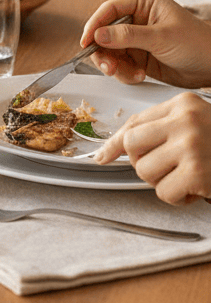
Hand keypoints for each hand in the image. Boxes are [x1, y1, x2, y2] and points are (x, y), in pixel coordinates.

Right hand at [79, 0, 210, 89]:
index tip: (87, 42)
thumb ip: (128, 36)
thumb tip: (98, 35)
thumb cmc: (198, 44)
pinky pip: (119, 64)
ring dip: (114, 66)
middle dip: (104, 52)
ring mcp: (136, 39)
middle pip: (104, 32)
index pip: (109, 10)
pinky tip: (139, 76)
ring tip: (129, 74)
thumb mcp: (162, 37)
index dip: (95, 25)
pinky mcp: (137, 57)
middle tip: (109, 66)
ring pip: (108, 51)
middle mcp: (137, 19)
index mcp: (144, 3)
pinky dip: (124, 73)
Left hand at [93, 92, 210, 203]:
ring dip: (163, 182)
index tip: (104, 156)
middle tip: (169, 167)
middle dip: (144, 163)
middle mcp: (186, 120)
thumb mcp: (193, 125)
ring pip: (144, 171)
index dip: (117, 144)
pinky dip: (178, 197)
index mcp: (183, 104)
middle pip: (132, 146)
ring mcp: (192, 145)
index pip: (133, 123)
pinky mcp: (197, 172)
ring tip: (188, 176)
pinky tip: (197, 189)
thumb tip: (106, 152)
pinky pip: (163, 192)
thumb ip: (155, 131)